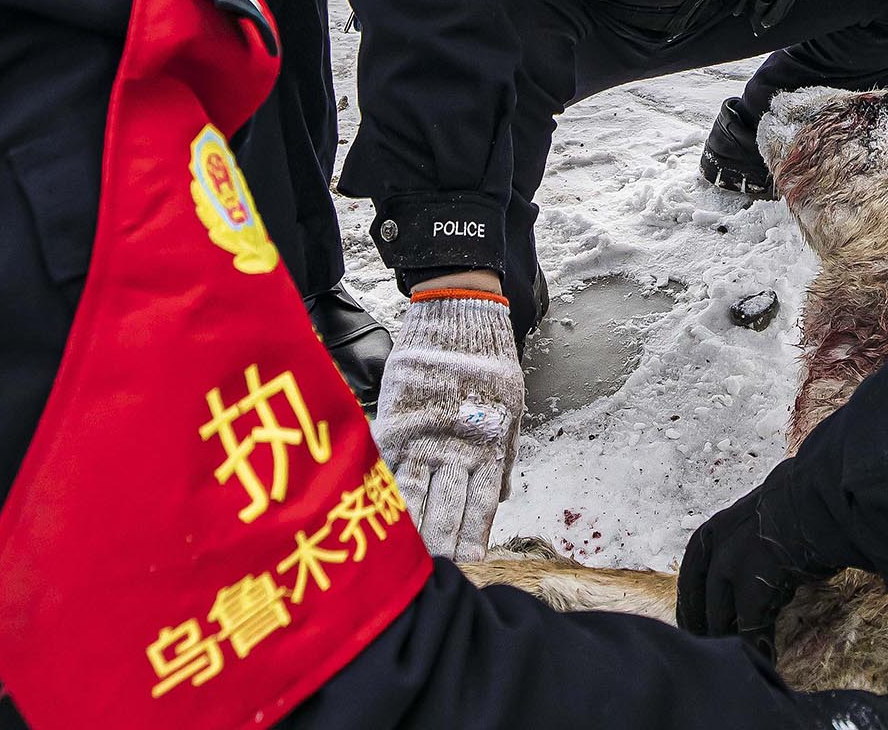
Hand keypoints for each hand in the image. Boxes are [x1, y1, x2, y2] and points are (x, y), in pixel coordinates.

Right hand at [372, 293, 521, 559]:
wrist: (459, 313)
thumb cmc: (488, 361)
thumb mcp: (511, 407)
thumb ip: (502, 454)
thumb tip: (501, 497)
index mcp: (489, 444)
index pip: (481, 504)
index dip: (474, 536)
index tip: (469, 565)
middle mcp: (456, 445)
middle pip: (448, 507)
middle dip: (442, 543)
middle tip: (434, 574)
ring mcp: (424, 433)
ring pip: (415, 492)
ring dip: (411, 526)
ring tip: (405, 558)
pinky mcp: (397, 418)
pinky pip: (387, 462)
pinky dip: (382, 489)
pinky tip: (376, 513)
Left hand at [676, 468, 837, 645]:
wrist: (819, 497)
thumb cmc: (798, 506)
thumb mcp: (755, 520)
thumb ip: (743, 543)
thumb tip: (747, 569)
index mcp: (713, 531)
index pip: (691, 576)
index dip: (691, 604)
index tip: (691, 623)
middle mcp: (716, 549)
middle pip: (701, 600)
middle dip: (704, 627)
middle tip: (711, 648)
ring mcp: (733, 568)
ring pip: (721, 618)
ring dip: (730, 640)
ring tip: (739, 660)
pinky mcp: (753, 589)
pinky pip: (750, 629)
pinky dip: (757, 647)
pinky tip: (768, 660)